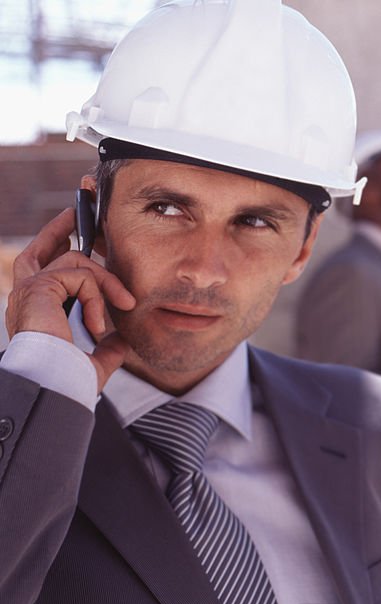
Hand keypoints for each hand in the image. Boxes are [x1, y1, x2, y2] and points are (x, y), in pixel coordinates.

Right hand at [6, 208, 135, 389]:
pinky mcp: (39, 287)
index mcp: (37, 311)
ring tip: (125, 304)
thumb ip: (106, 349)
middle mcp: (26, 296)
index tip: (77, 237)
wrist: (56, 385)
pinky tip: (98, 324)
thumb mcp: (94, 361)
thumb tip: (120, 341)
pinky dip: (97, 296)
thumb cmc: (69, 379)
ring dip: (108, 280)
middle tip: (77, 212)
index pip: (46, 272)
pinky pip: (80, 275)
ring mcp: (29, 289)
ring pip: (76, 261)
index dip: (60, 251)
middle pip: (40, 249)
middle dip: (61, 227)